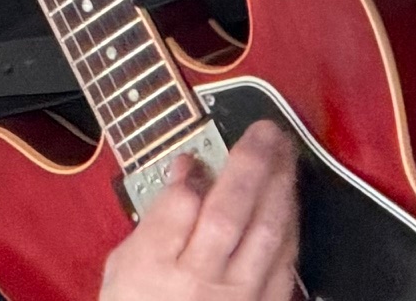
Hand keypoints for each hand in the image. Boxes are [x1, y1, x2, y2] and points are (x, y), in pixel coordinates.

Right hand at [98, 123, 299, 300]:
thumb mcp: (124, 266)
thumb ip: (156, 218)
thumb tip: (184, 174)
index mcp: (159, 269)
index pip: (181, 207)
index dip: (193, 173)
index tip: (195, 154)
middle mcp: (204, 285)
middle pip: (233, 215)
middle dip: (252, 165)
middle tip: (265, 131)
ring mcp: (242, 300)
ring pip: (270, 236)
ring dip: (281, 189)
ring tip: (285, 155)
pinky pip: (288, 265)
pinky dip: (291, 228)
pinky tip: (291, 203)